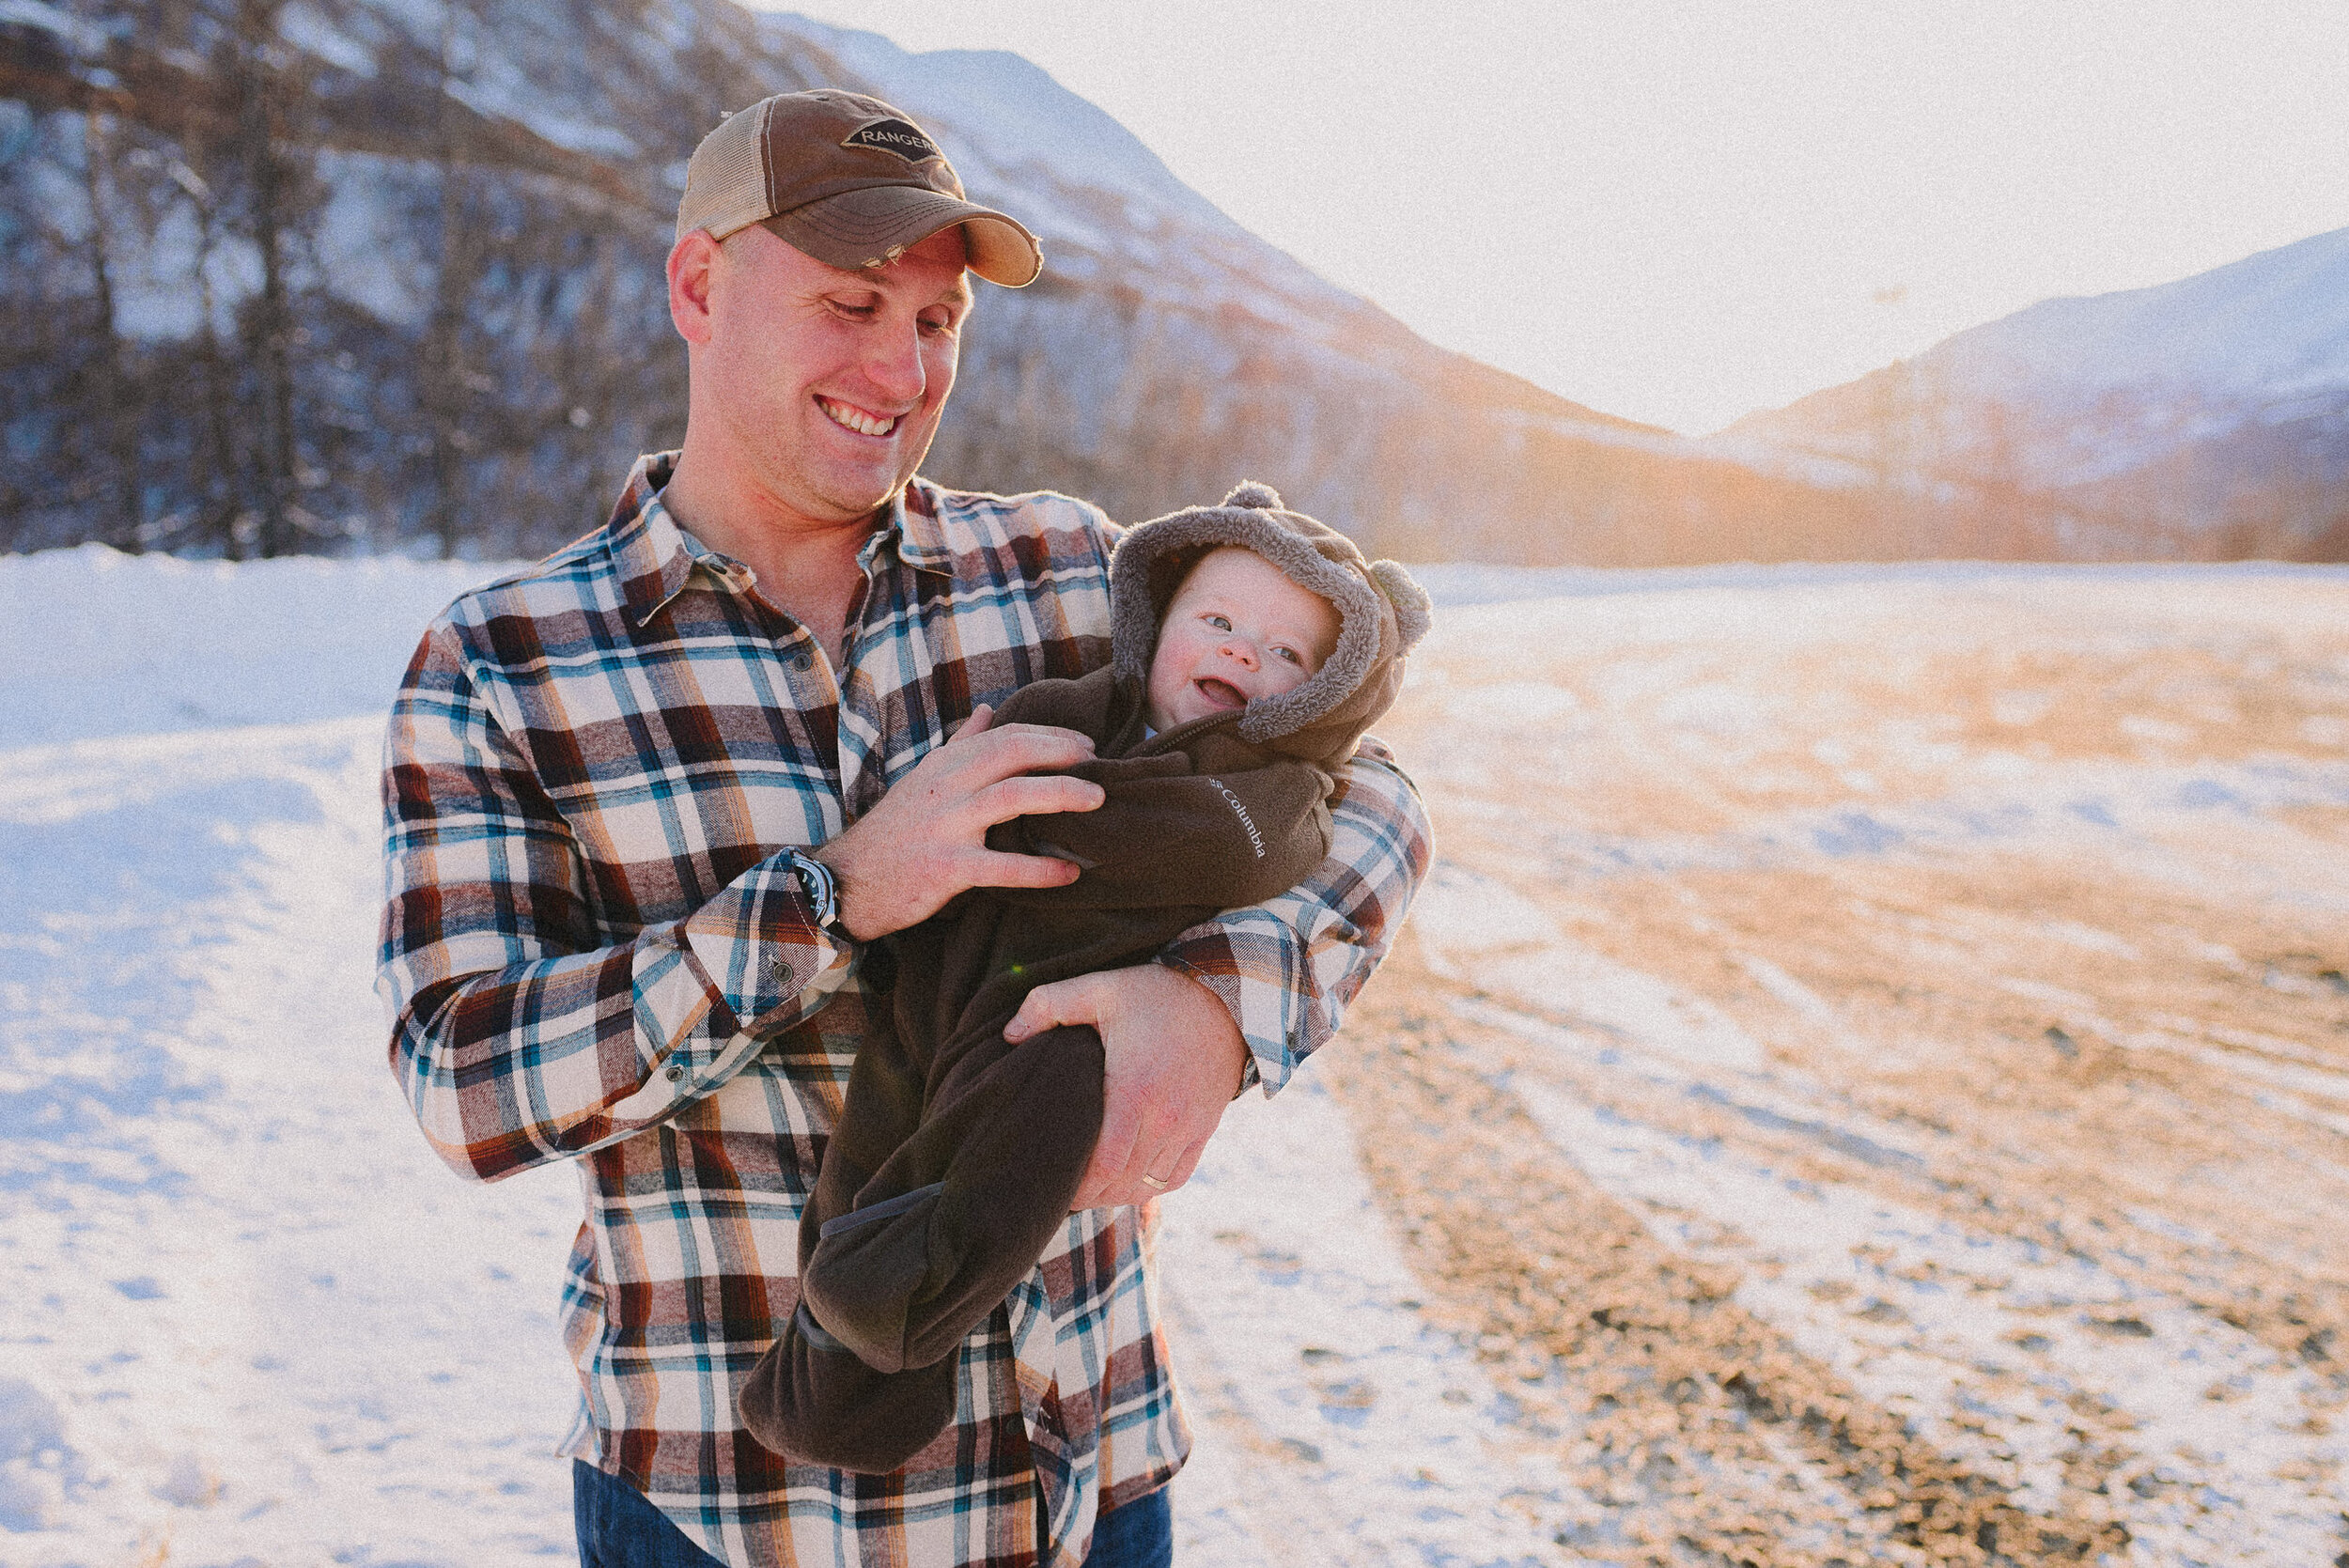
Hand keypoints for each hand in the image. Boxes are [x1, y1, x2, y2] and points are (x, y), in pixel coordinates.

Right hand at [815, 705, 1103, 939]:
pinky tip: (1070, 872)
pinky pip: (1002, 867)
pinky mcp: (948, 868)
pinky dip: (1039, 869)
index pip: (1004, 736)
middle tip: (1099, 764)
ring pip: (1012, 797)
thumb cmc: (895, 830)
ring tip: (1098, 799)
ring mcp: (947, 826)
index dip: (1049, 736)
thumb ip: (960, 744)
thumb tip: (988, 709)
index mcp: (946, 765)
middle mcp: (948, 787)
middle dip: (1060, 753)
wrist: (849, 880)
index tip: (1085, 745)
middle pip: (1012, 754)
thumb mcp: (924, 778)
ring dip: (1060, 794)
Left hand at [1003, 964, 1249, 1207]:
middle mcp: (1166, 1117)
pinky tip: (1126, 1178)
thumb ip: (1048, 1004)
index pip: (1103, 1165)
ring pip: (1147, 1186)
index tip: (1050, 1181)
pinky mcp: (1205, 1128)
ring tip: (1088, 1185)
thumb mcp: (1100, 987)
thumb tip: (1009, 1034)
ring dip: (1115, 1192)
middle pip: (1121, 1183)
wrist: (1225, 995)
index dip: (1075, 1186)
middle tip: (1058, 1187)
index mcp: (1135, 1090)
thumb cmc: (1156, 993)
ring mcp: (1189, 1127)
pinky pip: (1176, 1177)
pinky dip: (1149, 1186)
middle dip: (1088, 1193)